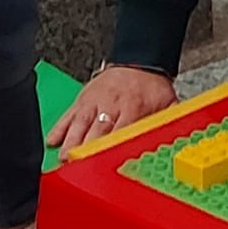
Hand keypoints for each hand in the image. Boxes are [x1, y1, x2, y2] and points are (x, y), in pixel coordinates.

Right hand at [47, 66, 176, 155]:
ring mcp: (94, 102)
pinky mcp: (82, 99)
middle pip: (95, 132)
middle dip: (85, 151)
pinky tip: (52, 142)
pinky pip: (67, 115)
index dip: (109, 150)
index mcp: (132, 107)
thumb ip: (168, 122)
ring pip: (78, 125)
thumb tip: (175, 140)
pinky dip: (58, 128)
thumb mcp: (167, 103)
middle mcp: (110, 104)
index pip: (119, 133)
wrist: (138, 59)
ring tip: (63, 160)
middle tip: (77, 169)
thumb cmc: (150, 86)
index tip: (102, 165)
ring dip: (70, 143)